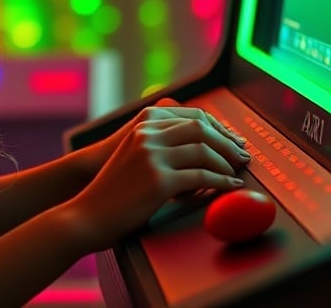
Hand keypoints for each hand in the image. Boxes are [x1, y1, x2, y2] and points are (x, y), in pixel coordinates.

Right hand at [64, 98, 250, 250]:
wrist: (87, 213)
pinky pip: (201, 177)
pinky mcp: (158, 180)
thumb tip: (199, 149)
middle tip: (242, 155)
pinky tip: (228, 186)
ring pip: (204, 150)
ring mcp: (152, 156)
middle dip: (227, 142)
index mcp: (144, 124)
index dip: (218, 127)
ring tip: (237, 171)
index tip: (232, 139)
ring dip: (227, 161)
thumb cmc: (114, 190)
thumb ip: (159, 145)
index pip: (192, 116)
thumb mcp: (133, 155)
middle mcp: (148, 134)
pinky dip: (221, 181)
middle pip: (201, 128)